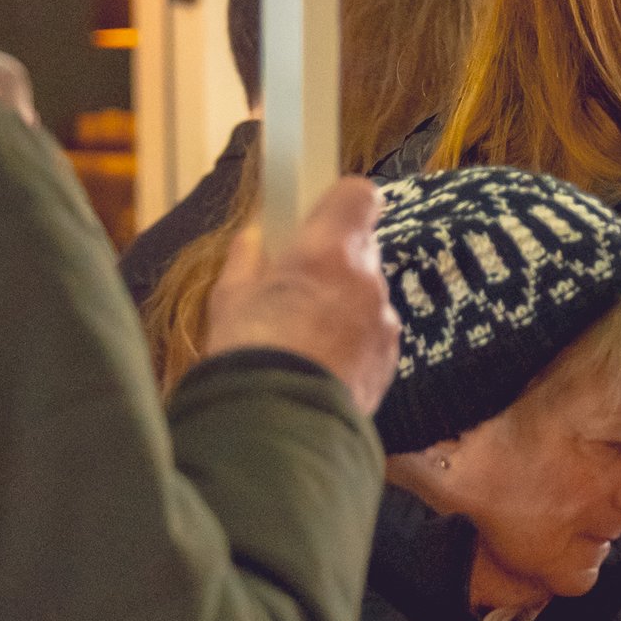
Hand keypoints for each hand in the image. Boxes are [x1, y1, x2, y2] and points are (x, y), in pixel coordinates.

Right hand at [206, 175, 399, 417]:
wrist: (278, 425)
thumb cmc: (249, 355)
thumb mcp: (230, 297)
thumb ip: (248, 259)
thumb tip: (254, 238)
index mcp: (328, 250)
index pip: (359, 195)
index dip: (339, 202)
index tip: (316, 215)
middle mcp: (366, 279)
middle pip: (361, 248)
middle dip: (333, 259)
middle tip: (296, 283)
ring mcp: (383, 320)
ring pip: (367, 293)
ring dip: (343, 302)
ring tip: (302, 333)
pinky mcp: (390, 358)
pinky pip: (373, 332)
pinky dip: (352, 338)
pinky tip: (319, 361)